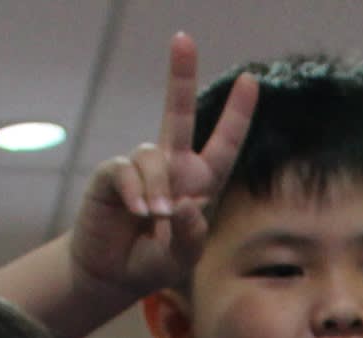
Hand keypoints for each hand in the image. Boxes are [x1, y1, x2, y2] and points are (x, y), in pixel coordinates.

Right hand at [67, 33, 258, 299]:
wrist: (111, 274)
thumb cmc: (152, 262)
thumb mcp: (182, 258)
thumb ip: (191, 237)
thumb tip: (189, 204)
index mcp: (199, 183)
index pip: (224, 144)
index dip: (237, 114)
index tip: (251, 81)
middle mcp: (171, 167)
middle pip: (179, 114)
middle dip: (181, 76)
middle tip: (183, 38)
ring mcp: (141, 168)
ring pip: (153, 159)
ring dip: (158, 190)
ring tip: (156, 218)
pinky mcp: (113, 175)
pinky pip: (126, 171)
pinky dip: (136, 191)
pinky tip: (138, 212)